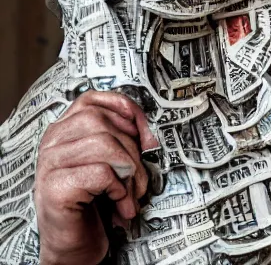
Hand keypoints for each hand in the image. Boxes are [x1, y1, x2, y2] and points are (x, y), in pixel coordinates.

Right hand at [35, 90, 157, 264]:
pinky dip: (119, 188)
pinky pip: (101, 173)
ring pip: (104, 145)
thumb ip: (117, 137)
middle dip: (131, 146)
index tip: (142, 129)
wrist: (73, 244)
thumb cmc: (93, 200)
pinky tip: (118, 203)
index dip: (123, 108)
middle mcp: (51, 143)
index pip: (91, 100)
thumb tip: (147, 134)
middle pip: (102, 122)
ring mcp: (49, 165)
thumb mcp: (106, 161)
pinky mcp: (55, 188)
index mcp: (62, 130)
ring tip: (131, 193)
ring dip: (129, 171)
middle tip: (139, 174)